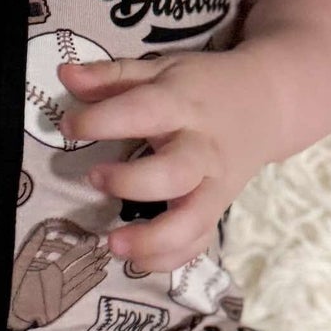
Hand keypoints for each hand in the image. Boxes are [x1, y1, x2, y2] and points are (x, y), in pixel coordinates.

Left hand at [56, 49, 264, 270]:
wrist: (265, 103)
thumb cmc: (201, 87)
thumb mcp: (161, 70)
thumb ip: (112, 76)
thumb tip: (65, 74)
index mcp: (183, 105)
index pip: (143, 111)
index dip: (102, 120)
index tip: (68, 127)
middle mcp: (201, 148)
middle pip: (175, 173)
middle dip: (132, 182)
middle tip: (94, 178)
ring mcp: (214, 184)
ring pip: (193, 220)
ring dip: (154, 238)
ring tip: (113, 244)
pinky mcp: (218, 209)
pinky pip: (199, 242)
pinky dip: (171, 258)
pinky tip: (137, 260)